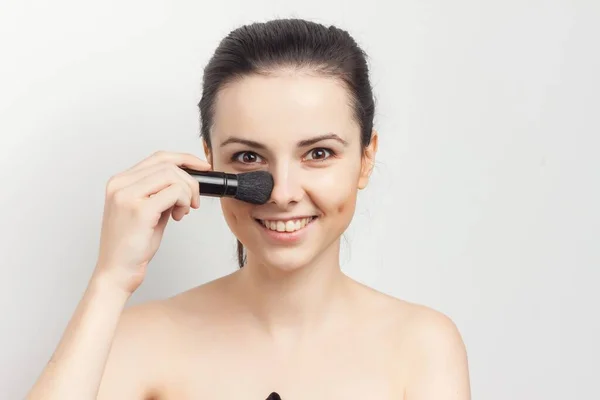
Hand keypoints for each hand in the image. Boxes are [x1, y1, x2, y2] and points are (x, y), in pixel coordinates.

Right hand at [93, 151, 209, 293]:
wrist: (117, 272)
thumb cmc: (132, 246)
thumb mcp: (147, 211)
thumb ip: (160, 193)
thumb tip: (185, 182)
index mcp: (119, 182)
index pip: (158, 157)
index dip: (185, 159)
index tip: (202, 167)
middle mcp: (120, 184)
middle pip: (168, 164)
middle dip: (190, 181)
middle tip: (193, 202)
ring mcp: (127, 195)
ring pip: (173, 175)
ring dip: (187, 193)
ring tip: (183, 211)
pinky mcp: (139, 210)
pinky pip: (174, 192)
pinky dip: (184, 202)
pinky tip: (178, 216)